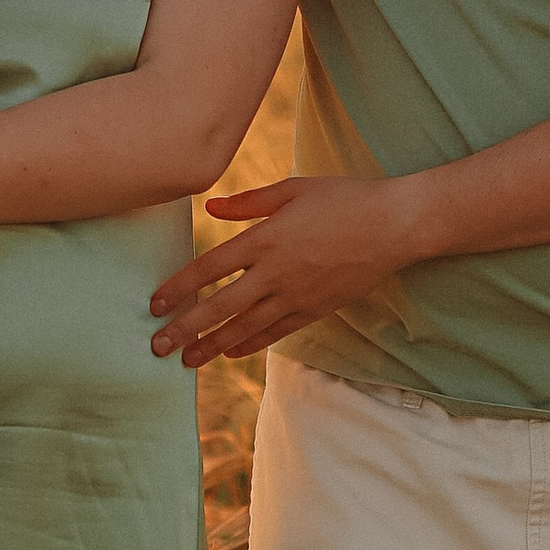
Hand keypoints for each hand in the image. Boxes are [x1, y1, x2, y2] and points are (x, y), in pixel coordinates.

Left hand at [147, 175, 422, 368]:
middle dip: (185, 329)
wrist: (394, 226)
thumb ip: (248, 202)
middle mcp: (276, 273)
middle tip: (157, 347)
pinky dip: (249, 345)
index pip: (209, 268)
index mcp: (265, 239)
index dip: (178, 288)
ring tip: (186, 360)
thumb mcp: (293, 189)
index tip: (154, 304)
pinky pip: (275, 333)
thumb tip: (209, 208)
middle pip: (219, 307)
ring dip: (212, 346)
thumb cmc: (343, 198)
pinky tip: (230, 353)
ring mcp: (296, 296)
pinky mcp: (315, 309)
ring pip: (245, 328)